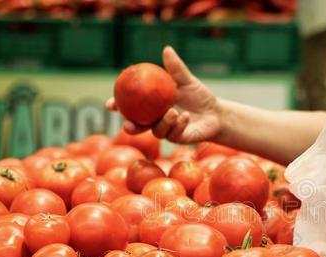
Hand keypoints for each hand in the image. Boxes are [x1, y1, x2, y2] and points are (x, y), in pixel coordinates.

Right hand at [107, 46, 221, 143]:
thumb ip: (176, 68)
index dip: (118, 106)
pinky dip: (179, 125)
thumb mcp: (187, 81)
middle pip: (137, 126)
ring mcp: (166, 130)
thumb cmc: (199, 96)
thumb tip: (167, 49)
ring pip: (157, 131)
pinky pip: (174, 134)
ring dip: (163, 122)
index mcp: (152, 105)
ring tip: (172, 112)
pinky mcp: (178, 139)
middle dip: (130, 126)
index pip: (131, 106)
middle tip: (128, 124)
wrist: (216, 113)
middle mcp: (156, 119)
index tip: (110, 104)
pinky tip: (186, 117)